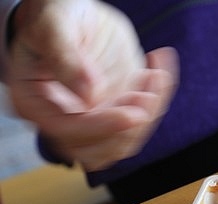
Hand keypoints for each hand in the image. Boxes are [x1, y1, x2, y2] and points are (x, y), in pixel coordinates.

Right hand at [6, 0, 177, 170]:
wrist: (76, 10)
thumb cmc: (56, 13)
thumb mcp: (55, 24)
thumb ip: (66, 57)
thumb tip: (88, 94)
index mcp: (35, 102)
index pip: (67, 131)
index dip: (102, 127)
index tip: (133, 114)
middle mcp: (62, 118)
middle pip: (98, 149)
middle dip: (130, 128)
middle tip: (148, 94)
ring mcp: (91, 119)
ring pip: (124, 142)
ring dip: (148, 115)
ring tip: (155, 74)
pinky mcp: (116, 113)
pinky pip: (141, 123)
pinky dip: (157, 102)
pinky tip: (157, 70)